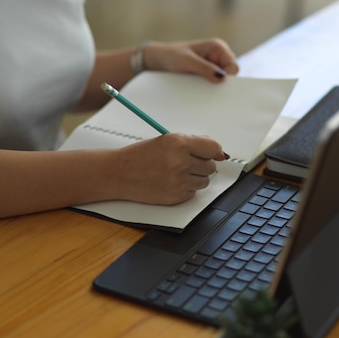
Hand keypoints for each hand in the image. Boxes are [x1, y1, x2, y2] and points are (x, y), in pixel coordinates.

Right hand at [111, 133, 227, 204]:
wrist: (119, 173)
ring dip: (195, 177)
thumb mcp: (166, 140)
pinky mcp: (176, 196)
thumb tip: (218, 152)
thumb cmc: (141, 155)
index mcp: (178, 143)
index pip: (213, 148)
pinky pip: (193, 193)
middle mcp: (180, 162)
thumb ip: (193, 143)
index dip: (214, 151)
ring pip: (204, 181)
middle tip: (185, 162)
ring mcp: (178, 181)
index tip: (212, 153)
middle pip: (211, 166)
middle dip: (201, 164)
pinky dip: (186, 188)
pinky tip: (170, 182)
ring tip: (177, 172)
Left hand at [144, 38, 238, 82]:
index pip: (233, 66)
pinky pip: (213, 83)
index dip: (228, 76)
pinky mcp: (207, 73)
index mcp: (218, 47)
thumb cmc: (172, 55)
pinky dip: (208, 87)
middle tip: (206, 85)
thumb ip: (205, 68)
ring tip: (199, 85)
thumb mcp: (188, 62)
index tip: (217, 83)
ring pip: (222, 80)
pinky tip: (199, 87)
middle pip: (230, 74)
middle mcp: (218, 55)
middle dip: (221, 82)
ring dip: (213, 85)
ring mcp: (213, 65)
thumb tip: (222, 78)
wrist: (159, 60)